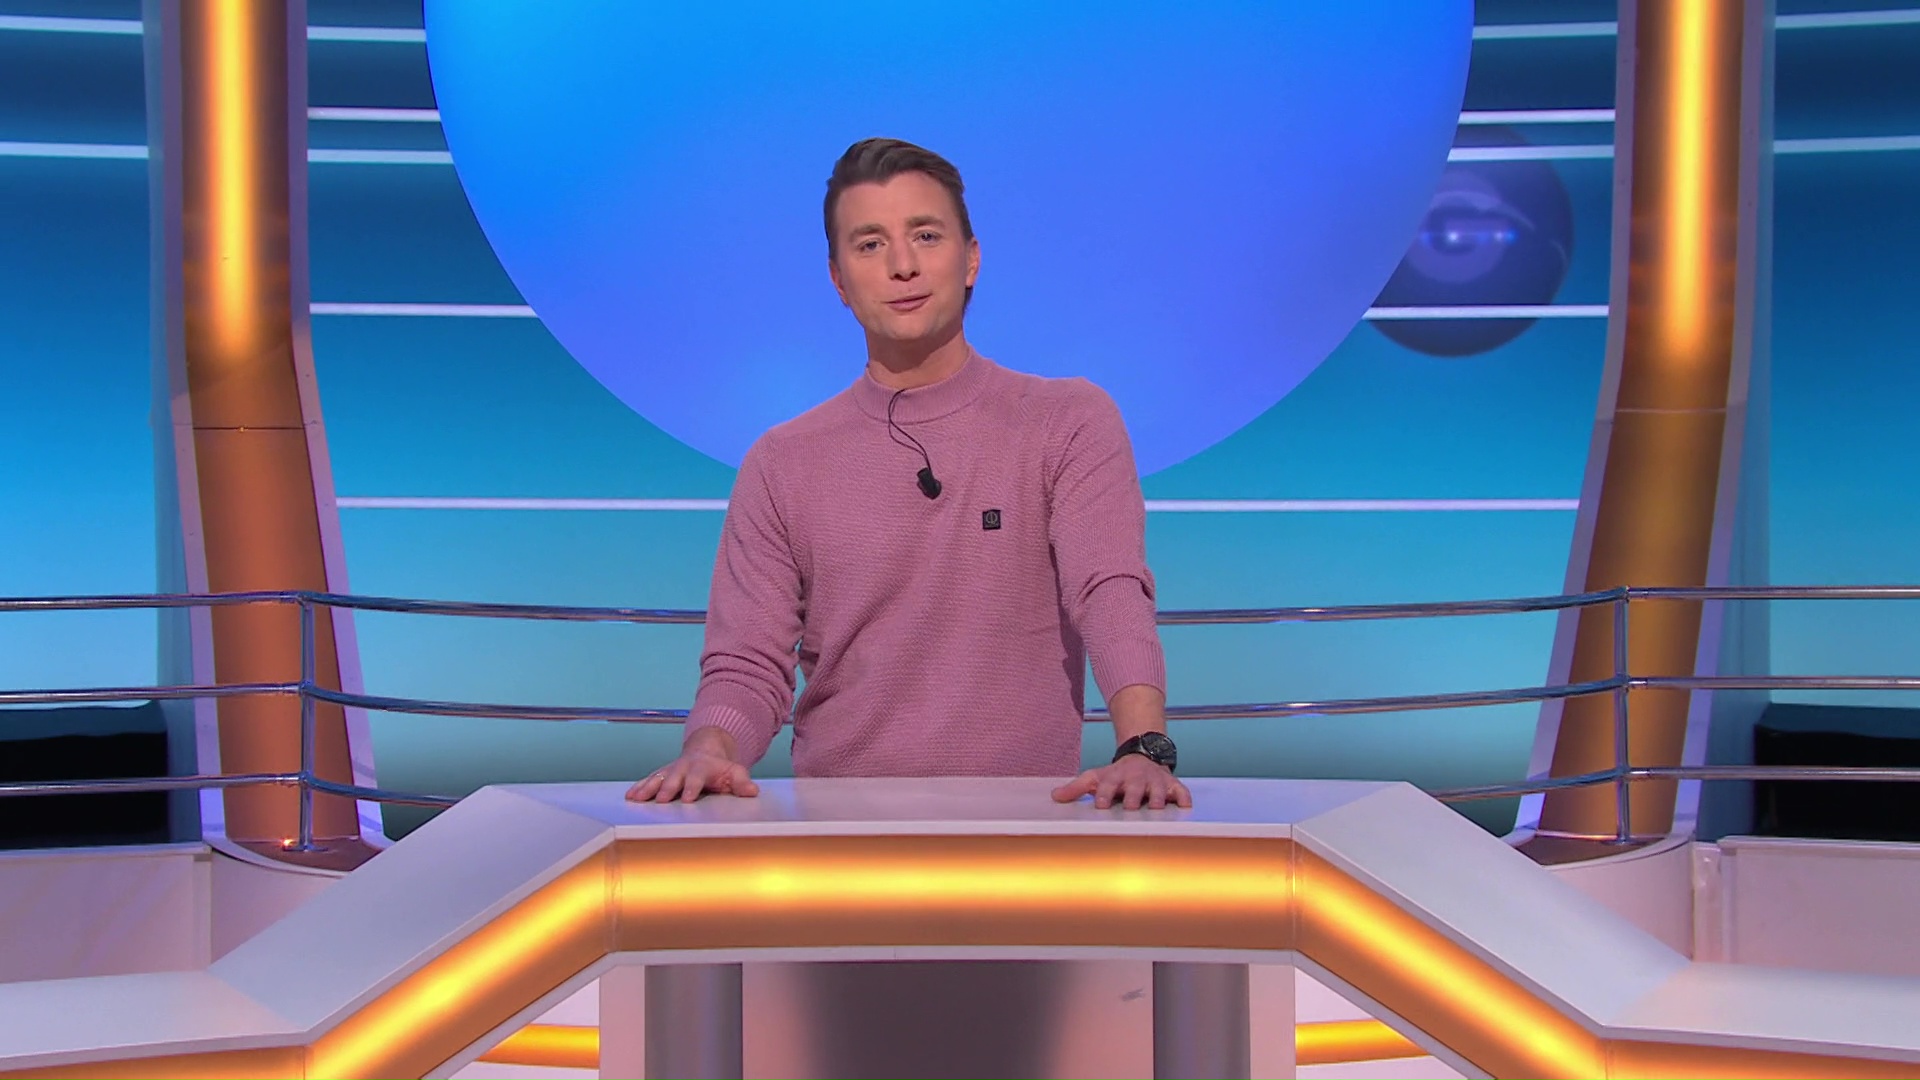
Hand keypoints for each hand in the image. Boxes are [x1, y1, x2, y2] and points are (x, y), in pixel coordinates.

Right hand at [625, 729, 758, 802]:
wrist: (706, 749)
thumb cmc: (720, 767)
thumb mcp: (735, 772)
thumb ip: (742, 783)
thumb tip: (752, 791)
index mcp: (701, 768)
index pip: (696, 779)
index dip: (691, 788)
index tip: (687, 798)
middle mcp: (683, 768)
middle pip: (673, 778)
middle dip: (666, 788)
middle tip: (661, 800)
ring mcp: (671, 771)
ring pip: (657, 778)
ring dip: (647, 788)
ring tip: (637, 798)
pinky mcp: (662, 775)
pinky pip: (649, 780)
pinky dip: (639, 787)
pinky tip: (630, 796)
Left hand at [1051, 754, 1191, 809]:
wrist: (1142, 755)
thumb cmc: (1117, 774)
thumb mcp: (1095, 777)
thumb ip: (1076, 788)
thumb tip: (1054, 796)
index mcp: (1116, 777)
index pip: (1108, 785)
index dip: (1105, 794)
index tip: (1101, 804)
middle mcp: (1136, 779)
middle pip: (1135, 787)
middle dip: (1133, 796)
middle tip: (1130, 807)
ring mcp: (1155, 781)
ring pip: (1159, 790)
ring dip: (1158, 797)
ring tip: (1157, 807)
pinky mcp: (1172, 785)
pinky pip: (1181, 791)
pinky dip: (1184, 798)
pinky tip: (1185, 806)